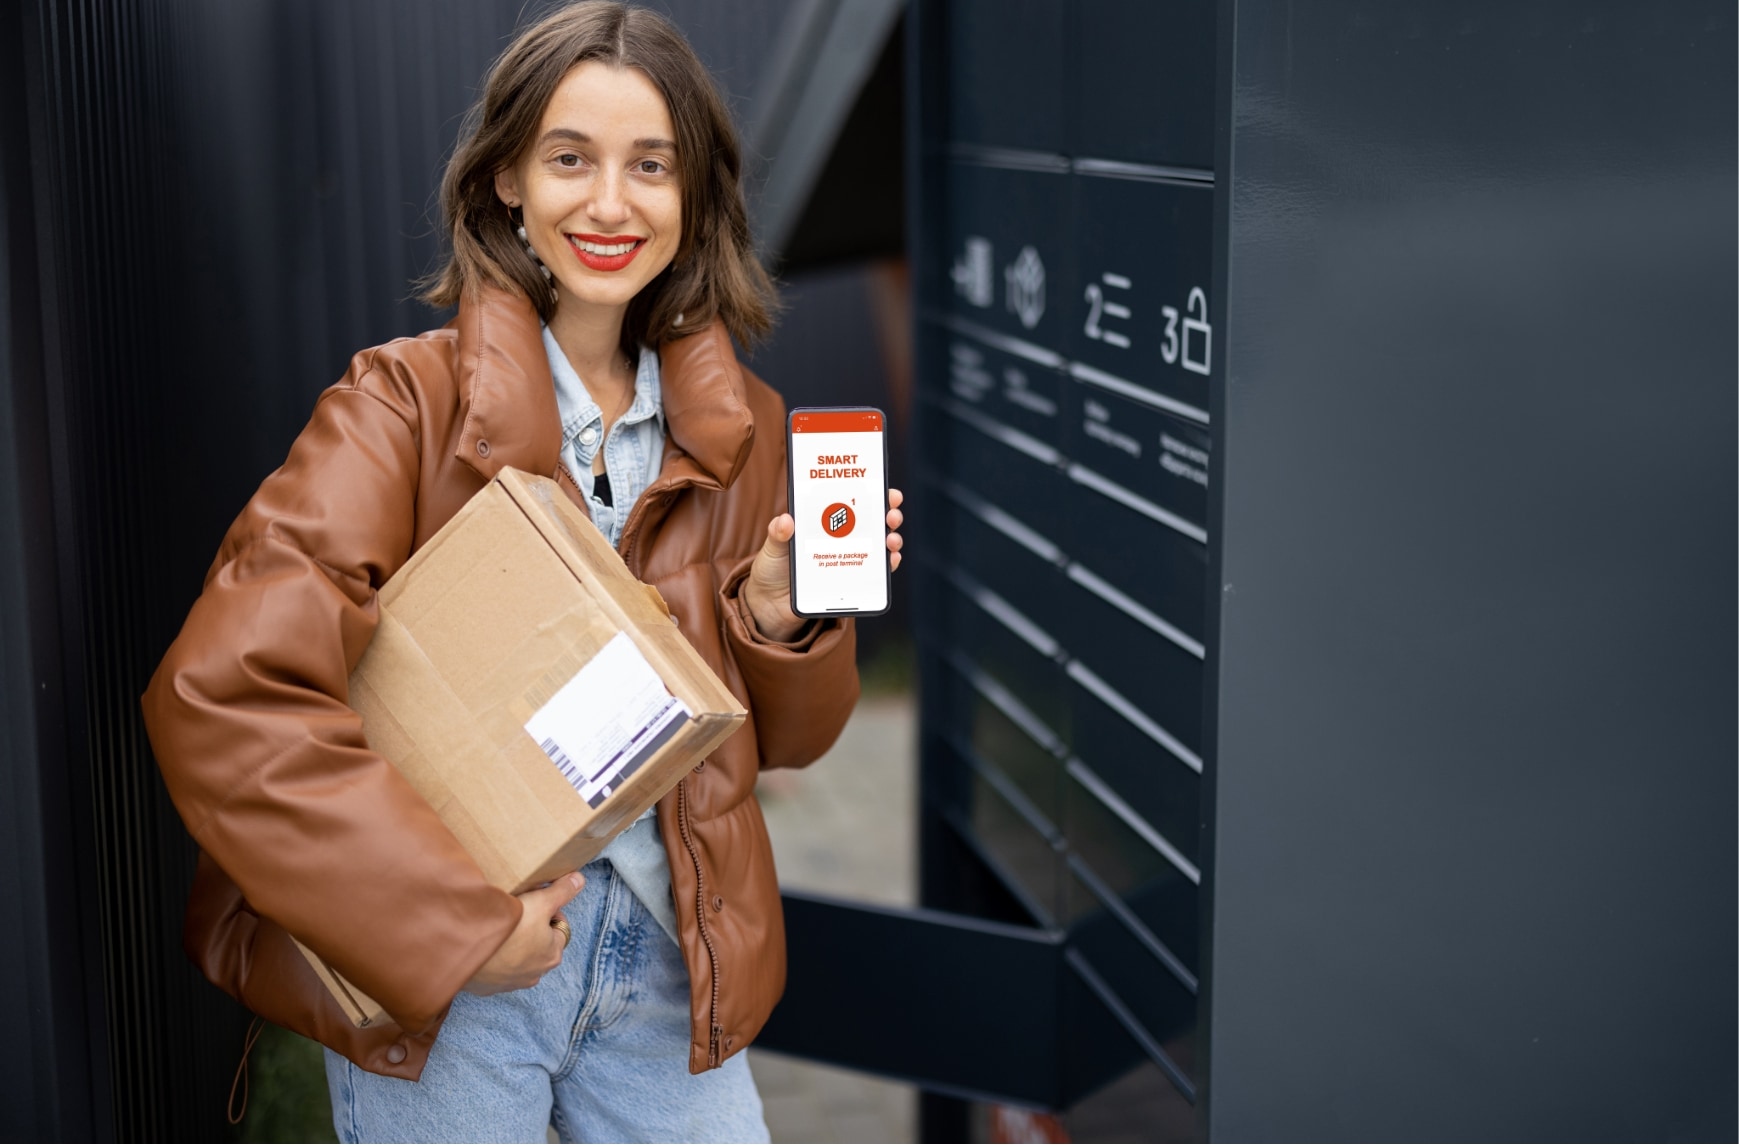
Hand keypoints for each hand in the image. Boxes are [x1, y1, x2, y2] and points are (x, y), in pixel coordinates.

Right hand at [463, 871, 584, 994]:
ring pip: (517, 958)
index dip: (549, 910)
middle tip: (516, 912)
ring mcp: (511, 983)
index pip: (559, 927)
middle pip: (539, 944)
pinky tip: (484, 943)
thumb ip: (562, 891)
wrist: (466, 952)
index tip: (534, 901)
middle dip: (531, 929)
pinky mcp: (488, 987)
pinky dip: (493, 957)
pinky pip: (495, 969)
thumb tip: (579, 880)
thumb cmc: (510, 929)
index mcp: (553, 954)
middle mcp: (536, 974)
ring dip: (512, 945)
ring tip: (499, 926)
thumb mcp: (540, 902)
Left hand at [742, 489, 905, 640]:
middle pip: (872, 520)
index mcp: (824, 522)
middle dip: (888, 513)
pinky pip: (876, 572)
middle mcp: (841, 537)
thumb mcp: (773, 548)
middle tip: (890, 514)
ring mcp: (849, 558)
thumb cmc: (772, 568)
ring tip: (890, 539)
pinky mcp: (852, 581)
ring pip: (879, 545)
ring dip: (892, 539)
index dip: (871, 492)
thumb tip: (785, 520)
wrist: (770, 604)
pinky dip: (887, 565)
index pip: (851, 501)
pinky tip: (889, 560)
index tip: (882, 487)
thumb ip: (778, 534)